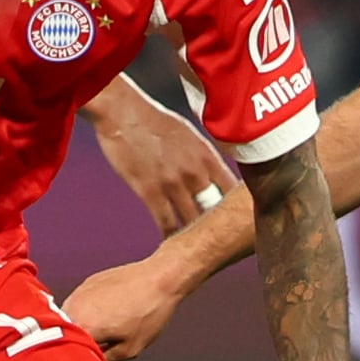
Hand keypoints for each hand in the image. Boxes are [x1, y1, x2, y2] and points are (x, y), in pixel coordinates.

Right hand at [64, 257, 190, 360]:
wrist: (160, 277)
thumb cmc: (148, 314)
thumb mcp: (131, 348)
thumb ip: (105, 360)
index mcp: (83, 326)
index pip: (65, 351)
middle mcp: (74, 307)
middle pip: (63, 333)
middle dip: (75, 344)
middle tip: (95, 351)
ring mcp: (79, 292)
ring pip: (68, 318)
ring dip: (78, 327)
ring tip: (103, 332)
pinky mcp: (87, 283)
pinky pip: (78, 303)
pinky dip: (86, 312)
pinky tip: (107, 315)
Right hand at [85, 81, 228, 235]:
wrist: (124, 113)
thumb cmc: (154, 120)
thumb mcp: (189, 135)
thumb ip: (203, 157)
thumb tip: (213, 173)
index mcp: (207, 156)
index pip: (233, 190)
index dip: (236, 207)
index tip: (235, 218)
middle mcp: (195, 172)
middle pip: (215, 210)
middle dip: (219, 226)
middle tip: (220, 241)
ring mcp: (173, 183)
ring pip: (192, 221)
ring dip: (195, 234)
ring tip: (198, 247)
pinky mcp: (150, 192)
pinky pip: (166, 222)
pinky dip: (170, 236)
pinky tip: (172, 244)